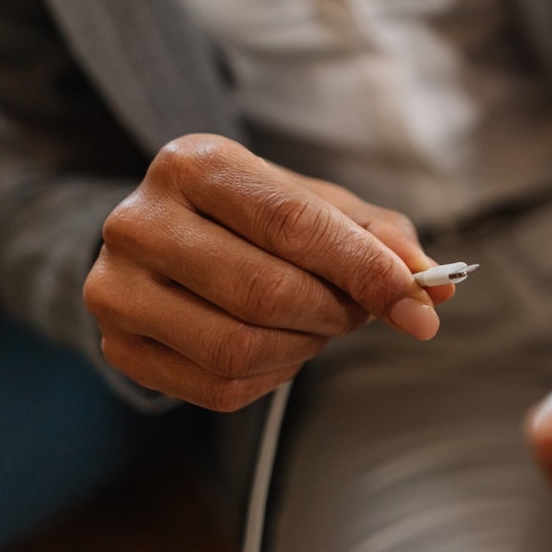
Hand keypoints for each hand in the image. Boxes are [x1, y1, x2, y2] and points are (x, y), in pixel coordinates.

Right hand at [83, 134, 452, 410]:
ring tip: (316, 326)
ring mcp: (116, 287)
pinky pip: (217, 387)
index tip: (419, 307)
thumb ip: (380, 239)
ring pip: (238, 346)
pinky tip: (278, 350)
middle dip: (334, 313)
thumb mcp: (319, 206)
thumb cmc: (257, 219)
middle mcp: (139, 220)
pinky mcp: (117, 346)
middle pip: (265, 292)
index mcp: (195, 163)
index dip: (365, 271)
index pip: (293, 225)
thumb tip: (436, 289)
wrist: (169, 239)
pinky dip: (271, 378)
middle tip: (356, 313)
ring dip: (303, 348)